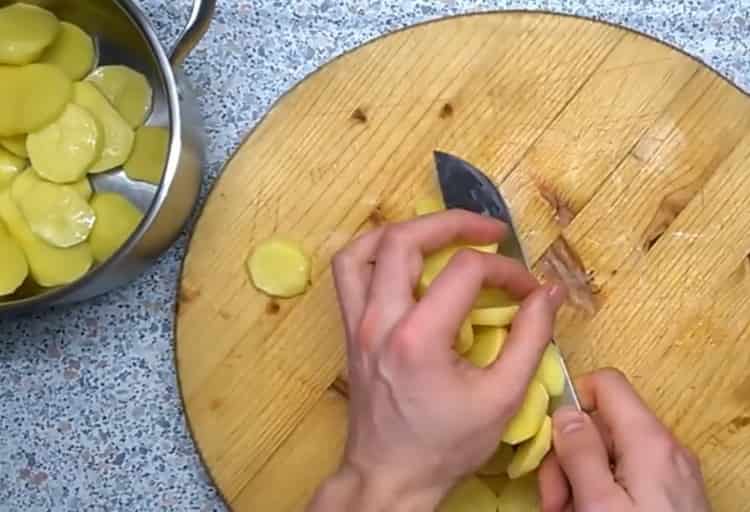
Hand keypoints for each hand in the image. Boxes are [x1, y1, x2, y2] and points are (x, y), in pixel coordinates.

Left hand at [308, 210, 565, 510]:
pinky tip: (402, 257)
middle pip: (404, 239)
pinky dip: (374, 251)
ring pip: (364, 248)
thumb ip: (531, 339)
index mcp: (418, 338)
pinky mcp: (350, 329)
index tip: (528, 289)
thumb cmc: (445, 444)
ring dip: (405, 230)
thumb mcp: (502, 399)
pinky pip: (349, 271)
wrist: (390, 475)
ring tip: (440, 234)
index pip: (464, 271)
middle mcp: (379, 321)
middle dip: (453, 223)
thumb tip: (548, 292)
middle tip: (489, 231)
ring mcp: (357, 322)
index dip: (506, 271)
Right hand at [539, 369, 711, 511]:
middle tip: (554, 502)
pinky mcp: (672, 496)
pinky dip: (602, 494)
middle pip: (603, 425)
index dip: (572, 400)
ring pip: (610, 454)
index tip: (550, 440)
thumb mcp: (598, 504)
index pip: (607, 384)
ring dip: (580, 482)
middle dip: (569, 458)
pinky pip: (627, 478)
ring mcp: (672, 473)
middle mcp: (666, 448)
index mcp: (649, 440)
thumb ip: (579, 451)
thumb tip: (565, 409)